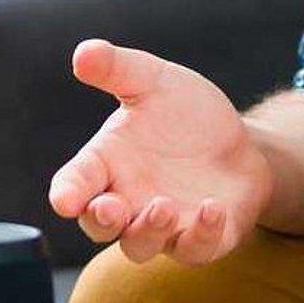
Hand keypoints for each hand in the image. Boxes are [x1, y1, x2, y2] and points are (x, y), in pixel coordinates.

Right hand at [47, 39, 275, 265]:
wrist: (238, 140)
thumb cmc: (184, 113)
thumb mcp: (153, 81)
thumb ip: (118, 69)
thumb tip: (84, 52)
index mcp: (106, 164)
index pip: (74, 184)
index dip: (67, 193)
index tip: (65, 199)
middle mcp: (128, 201)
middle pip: (100, 226)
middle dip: (101, 221)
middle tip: (110, 208)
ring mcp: (164, 226)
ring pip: (141, 246)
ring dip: (149, 231)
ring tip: (164, 207)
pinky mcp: (202, 239)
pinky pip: (195, 250)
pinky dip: (201, 235)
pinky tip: (212, 208)